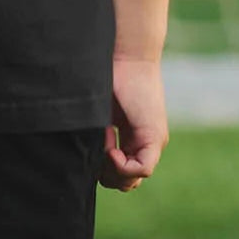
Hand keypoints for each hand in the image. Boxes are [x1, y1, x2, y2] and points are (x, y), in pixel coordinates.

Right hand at [101, 56, 168, 191]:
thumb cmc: (108, 76)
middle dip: (106, 174)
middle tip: (98, 149)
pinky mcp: (154, 137)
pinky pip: (142, 169)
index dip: (102, 170)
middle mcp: (144, 144)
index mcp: (131, 139)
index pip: (119, 175)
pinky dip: (122, 164)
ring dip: (113, 169)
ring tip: (105, 142)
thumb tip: (83, 159)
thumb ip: (97, 135)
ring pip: (134, 180)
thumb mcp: (99, 114)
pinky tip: (111, 145)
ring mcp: (152, 142)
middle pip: (125, 183)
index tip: (94, 145)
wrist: (127, 56)